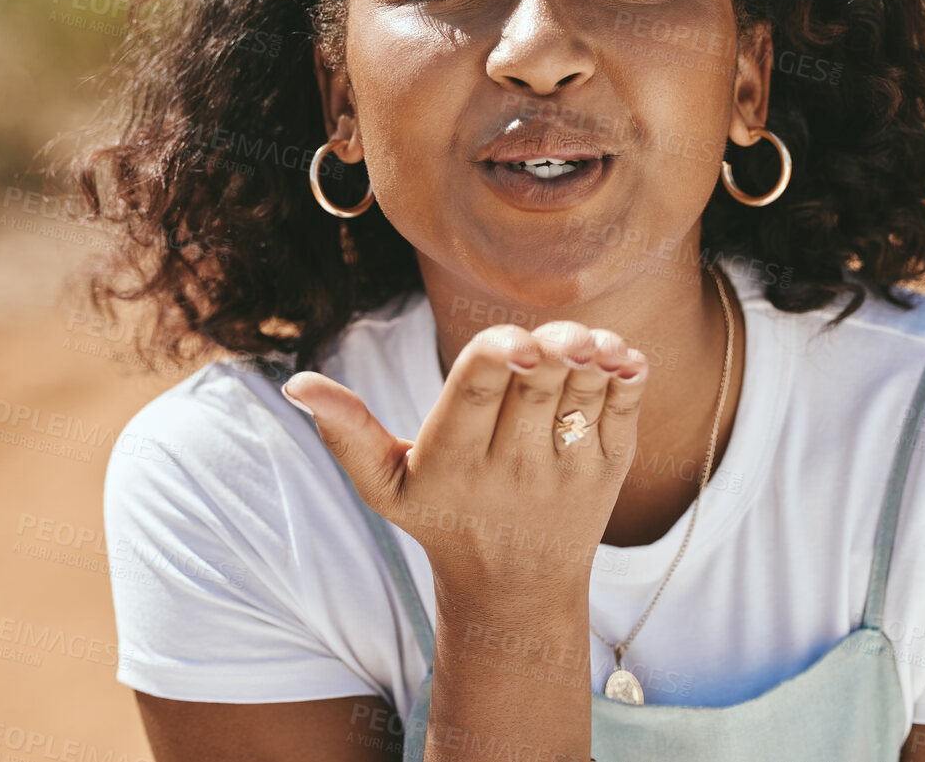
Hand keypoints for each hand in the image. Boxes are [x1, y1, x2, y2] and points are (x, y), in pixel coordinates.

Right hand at [282, 322, 649, 587]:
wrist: (515, 587)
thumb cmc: (443, 517)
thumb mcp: (385, 486)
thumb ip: (347, 433)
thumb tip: (296, 383)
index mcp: (455, 458)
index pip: (477, 396)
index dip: (497, 360)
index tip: (513, 341)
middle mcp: (514, 465)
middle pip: (538, 389)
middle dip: (552, 353)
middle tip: (557, 336)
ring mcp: (568, 468)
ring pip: (585, 397)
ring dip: (594, 361)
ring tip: (589, 341)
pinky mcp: (610, 468)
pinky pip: (624, 414)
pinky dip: (628, 381)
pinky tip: (622, 356)